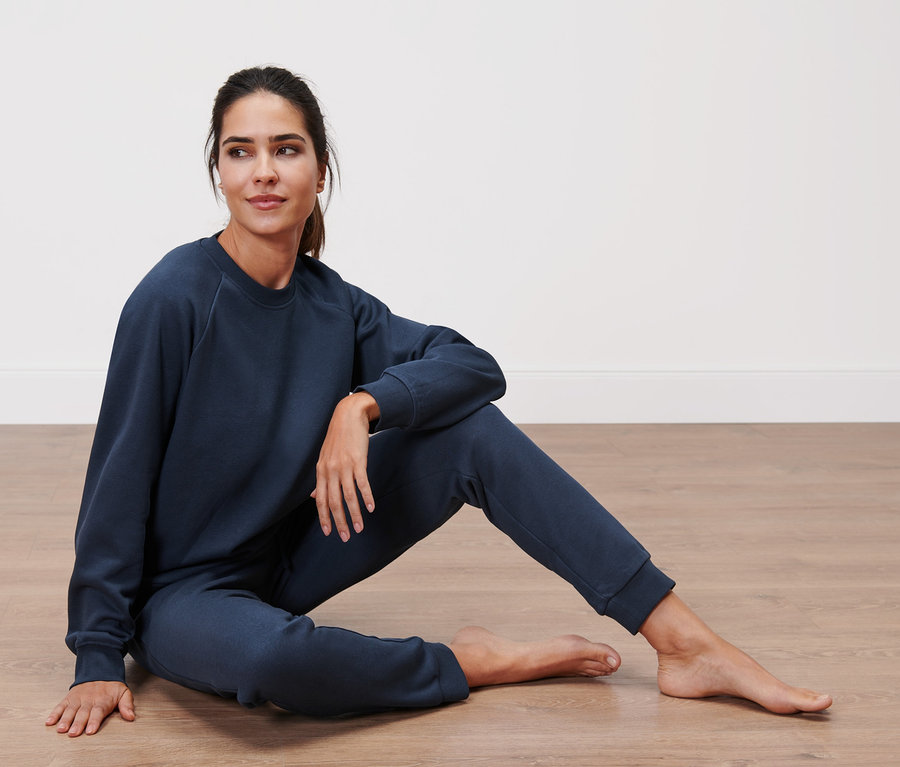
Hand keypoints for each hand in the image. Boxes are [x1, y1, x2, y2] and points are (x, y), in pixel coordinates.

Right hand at [46, 681, 134, 736]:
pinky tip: (49, 722)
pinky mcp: (69, 698)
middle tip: (73, 733)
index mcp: (102, 701)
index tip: (90, 730)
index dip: (94, 721)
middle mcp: (89, 700)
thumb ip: (127, 705)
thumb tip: (131, 717)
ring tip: (61, 729)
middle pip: (83, 713)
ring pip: (70, 710)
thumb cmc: (111, 687)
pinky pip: (60, 706)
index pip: (98, 712)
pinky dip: (54, 713)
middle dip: (78, 724)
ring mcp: (78, 699)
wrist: (100, 670)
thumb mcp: (124, 693)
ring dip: (65, 720)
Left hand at [313, 392, 379, 541]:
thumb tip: (314, 497)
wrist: (349, 415)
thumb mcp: (325, 458)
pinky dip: (367, 497)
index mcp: (321, 471)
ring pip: (348, 496)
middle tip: (345, 537)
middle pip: (334, 502)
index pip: (321, 500)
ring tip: (360, 528)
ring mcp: (344, 466)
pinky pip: (362, 483)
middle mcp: (330, 471)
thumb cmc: (338, 438)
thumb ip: (321, 479)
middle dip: (339, 522)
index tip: (328, 533)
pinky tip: (371, 508)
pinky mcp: (358, 461)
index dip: (324, 518)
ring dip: (355, 514)